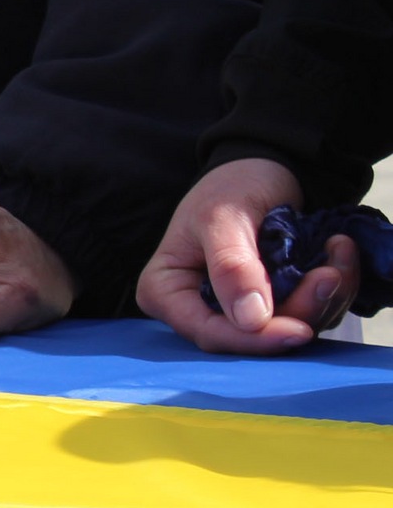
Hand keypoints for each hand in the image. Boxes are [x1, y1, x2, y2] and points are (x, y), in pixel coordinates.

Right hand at [133, 157, 354, 353]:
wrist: (264, 168)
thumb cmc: (230, 186)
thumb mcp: (223, 218)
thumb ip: (231, 268)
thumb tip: (249, 320)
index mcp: (168, 292)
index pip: (208, 332)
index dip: (253, 339)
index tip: (299, 329)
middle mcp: (199, 308)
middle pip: (251, 336)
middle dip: (298, 311)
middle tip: (330, 273)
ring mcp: (239, 309)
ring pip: (287, 328)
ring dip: (324, 298)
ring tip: (338, 252)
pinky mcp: (274, 304)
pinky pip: (309, 313)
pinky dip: (333, 290)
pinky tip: (337, 255)